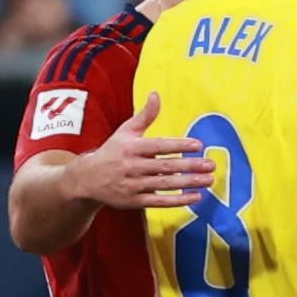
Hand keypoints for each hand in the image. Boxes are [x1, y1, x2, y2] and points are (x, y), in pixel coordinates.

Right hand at [65, 92, 214, 209]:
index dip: (179, 145)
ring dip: (188, 183)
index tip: (198, 145)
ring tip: (209, 179)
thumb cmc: (111, 152)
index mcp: (130, 148)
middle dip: (190, 166)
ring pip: (165, 184)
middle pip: (165, 166)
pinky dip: (178, 200)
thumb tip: (155, 94)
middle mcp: (131, 166)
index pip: (158, 146)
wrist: (85, 180)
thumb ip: (144, 116)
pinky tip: (196, 196)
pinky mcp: (134, 201)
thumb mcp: (124, 132)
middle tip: (211, 165)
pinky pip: (159, 201)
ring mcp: (132, 185)